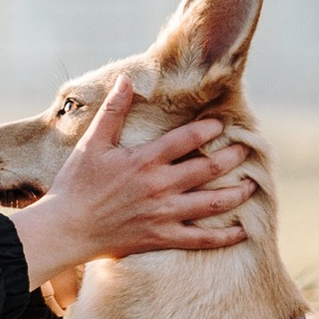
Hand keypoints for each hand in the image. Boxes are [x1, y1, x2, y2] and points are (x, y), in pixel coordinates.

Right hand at [13, 78, 255, 292]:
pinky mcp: (162, 237)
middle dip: (232, 158)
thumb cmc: (76, 185)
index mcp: (145, 160)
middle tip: (246, 150)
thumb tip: (126, 79)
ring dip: (237, 193)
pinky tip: (242, 231)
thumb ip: (113, 111)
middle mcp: (160, 186)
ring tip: (252, 185)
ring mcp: (164, 214)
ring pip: (213, 203)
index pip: (187, 139)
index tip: (222, 123)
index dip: (209, 129)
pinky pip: (201, 239)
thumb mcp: (92, 143)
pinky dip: (224, 236)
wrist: (66, 229)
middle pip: (208, 169)